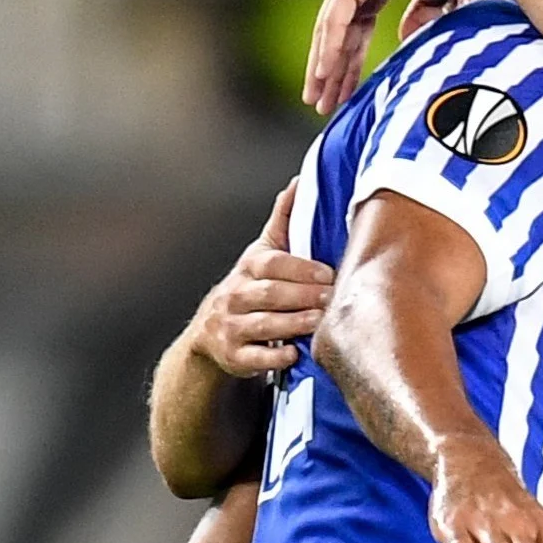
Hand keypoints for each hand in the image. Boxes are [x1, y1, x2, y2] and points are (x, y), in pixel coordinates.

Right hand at [192, 189, 332, 379]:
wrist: (210, 333)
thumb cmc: (247, 289)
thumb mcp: (261, 254)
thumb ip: (282, 222)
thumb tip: (300, 184)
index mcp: (248, 269)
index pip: (272, 264)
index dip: (300, 269)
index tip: (328, 274)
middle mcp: (236, 296)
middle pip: (270, 294)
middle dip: (302, 296)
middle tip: (332, 298)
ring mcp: (233, 327)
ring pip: (264, 324)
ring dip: (293, 323)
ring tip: (318, 322)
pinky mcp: (234, 356)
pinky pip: (254, 358)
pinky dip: (274, 356)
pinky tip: (294, 353)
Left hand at [309, 0, 477, 114]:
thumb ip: (419, 17)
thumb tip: (407, 36)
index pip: (353, 31)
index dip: (349, 63)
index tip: (344, 93)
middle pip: (337, 35)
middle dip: (330, 73)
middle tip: (322, 105)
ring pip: (330, 31)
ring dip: (323, 68)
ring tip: (318, 99)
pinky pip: (337, 21)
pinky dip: (330, 49)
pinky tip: (325, 74)